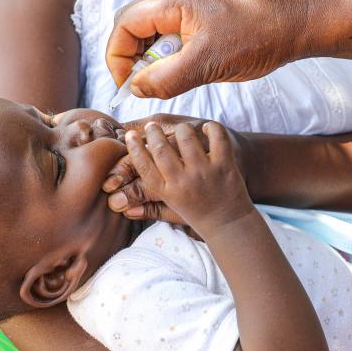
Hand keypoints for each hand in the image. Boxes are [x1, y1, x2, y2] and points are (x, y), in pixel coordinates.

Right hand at [104, 114, 249, 216]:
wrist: (230, 223)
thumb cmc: (198, 214)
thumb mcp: (172, 212)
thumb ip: (148, 208)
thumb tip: (121, 208)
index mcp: (167, 192)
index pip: (143, 165)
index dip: (134, 147)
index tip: (130, 136)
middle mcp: (183, 182)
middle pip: (160, 148)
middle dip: (153, 132)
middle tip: (152, 127)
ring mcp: (204, 172)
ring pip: (185, 137)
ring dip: (181, 129)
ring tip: (179, 129)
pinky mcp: (224, 165)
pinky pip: (216, 135)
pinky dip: (211, 128)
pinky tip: (206, 129)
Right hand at [106, 0, 308, 98]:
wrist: (296, 26)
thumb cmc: (257, 38)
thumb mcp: (207, 65)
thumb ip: (166, 78)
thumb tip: (136, 88)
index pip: (124, 24)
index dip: (118, 57)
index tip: (126, 85)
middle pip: (133, 24)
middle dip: (132, 56)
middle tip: (144, 84)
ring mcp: (190, 3)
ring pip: (153, 30)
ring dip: (152, 57)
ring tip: (168, 79)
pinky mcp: (202, 14)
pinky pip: (172, 32)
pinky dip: (170, 54)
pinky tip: (186, 70)